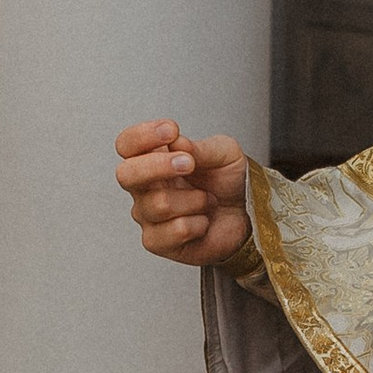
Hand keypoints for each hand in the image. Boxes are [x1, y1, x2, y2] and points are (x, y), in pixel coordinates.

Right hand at [115, 118, 250, 265]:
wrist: (247, 215)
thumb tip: (176, 145)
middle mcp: (145, 186)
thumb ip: (200, 147)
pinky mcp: (157, 241)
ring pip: (159, 203)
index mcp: (154, 158)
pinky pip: (173, 230)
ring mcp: (148, 215)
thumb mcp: (225, 153)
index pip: (127, 144)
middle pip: (126, 174)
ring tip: (208, 200)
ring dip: (195, 200)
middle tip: (190, 164)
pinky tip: (202, 222)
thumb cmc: (229, 182)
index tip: (171, 130)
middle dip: (159, 166)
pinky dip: (197, 224)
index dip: (143, 136)